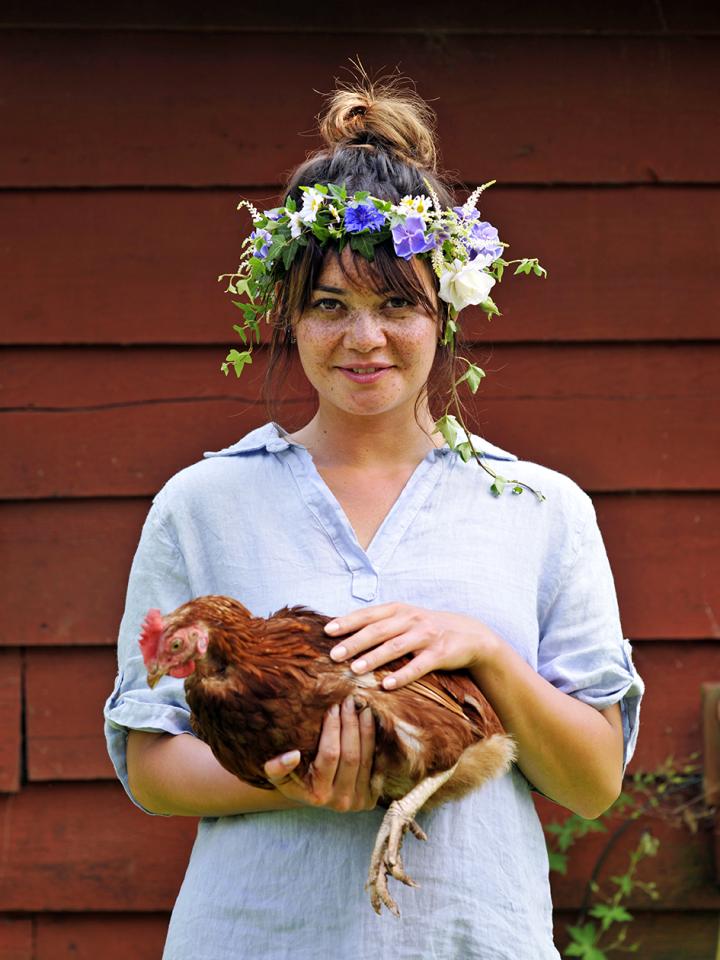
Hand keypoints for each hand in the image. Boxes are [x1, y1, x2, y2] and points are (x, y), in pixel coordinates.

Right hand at [264, 695, 378, 811]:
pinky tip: (372, 724)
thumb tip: (293, 756)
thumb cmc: (293, 778)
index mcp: (317, 795)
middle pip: (351, 755)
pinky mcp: (372, 798)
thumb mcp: (277, 775)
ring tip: (363, 708)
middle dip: (351, 724)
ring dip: (366, 730)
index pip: (330, 755)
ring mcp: (359, 801)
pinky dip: (377, 743)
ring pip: (366, 759)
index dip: (333, 729)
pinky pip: (378, 765)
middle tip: (350, 701)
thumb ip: (276, 767)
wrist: (312, 795)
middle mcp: (339, 801)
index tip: (333, 707)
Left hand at [324, 602, 499, 688]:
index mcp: (398, 610)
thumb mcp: (405, 619)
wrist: (469, 634)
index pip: (368, 615)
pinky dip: (402, 675)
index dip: (348, 622)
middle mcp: (411, 619)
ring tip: (355, 670)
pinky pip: (419, 665)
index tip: (327, 631)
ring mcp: (426, 635)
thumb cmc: (427, 628)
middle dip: (354, 643)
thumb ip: (381, 623)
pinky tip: (387, 685)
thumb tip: (344, 632)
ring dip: (374, 658)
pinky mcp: (440, 653)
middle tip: (334, 655)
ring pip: (395, 646)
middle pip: (378, 631)